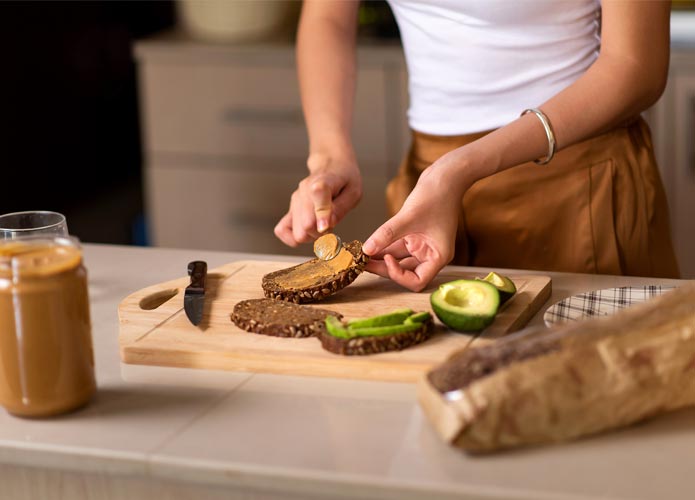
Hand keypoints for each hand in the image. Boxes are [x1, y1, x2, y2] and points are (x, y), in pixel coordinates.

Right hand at [275, 153, 361, 245]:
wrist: (331, 166)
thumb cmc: (345, 181)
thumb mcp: (353, 192)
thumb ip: (341, 209)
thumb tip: (326, 225)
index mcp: (322, 182)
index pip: (317, 195)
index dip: (322, 215)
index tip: (328, 226)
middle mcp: (304, 190)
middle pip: (306, 225)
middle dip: (322, 233)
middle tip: (332, 227)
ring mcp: (295, 200)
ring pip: (297, 232)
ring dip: (312, 236)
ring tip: (322, 226)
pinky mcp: (289, 209)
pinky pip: (281, 230)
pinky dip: (293, 238)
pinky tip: (306, 234)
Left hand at [363, 156, 470, 291]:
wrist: (446, 176)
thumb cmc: (436, 195)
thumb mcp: (408, 217)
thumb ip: (386, 234)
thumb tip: (367, 249)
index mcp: (438, 256)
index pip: (418, 281)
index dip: (399, 275)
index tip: (386, 259)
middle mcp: (431, 254)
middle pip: (405, 272)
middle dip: (383, 268)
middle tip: (361, 262)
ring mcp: (422, 245)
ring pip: (399, 259)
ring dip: (380, 258)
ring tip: (360, 254)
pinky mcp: (415, 235)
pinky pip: (397, 247)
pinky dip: (383, 246)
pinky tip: (368, 245)